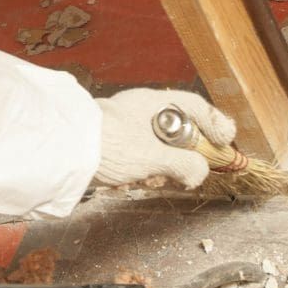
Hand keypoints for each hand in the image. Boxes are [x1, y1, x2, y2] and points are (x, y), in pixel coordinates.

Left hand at [93, 88, 235, 188]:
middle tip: (189, 172)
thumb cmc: (107, 146)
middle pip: (178, 131)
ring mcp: (127, 129)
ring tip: (151, 180)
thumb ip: (183, 164)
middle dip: (185, 156)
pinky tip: (133, 182)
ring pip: (159, 149)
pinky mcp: (115, 146)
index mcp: (153, 104)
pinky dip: (143, 173)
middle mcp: (142, 112)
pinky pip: (141, 159)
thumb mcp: (153, 157)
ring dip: (161, 169)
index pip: (194, 106)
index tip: (225, 141)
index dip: (214, 123)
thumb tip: (200, 172)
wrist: (63, 154)